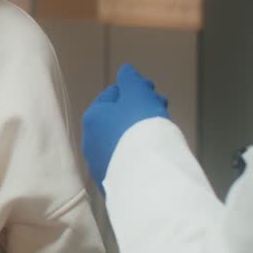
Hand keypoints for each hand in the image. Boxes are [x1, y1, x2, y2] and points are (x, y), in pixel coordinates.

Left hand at [82, 64, 169, 190]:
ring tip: (161, 127)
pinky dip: (138, 150)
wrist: (146, 177)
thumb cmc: (141, 129)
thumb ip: (131, 80)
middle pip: (118, 117)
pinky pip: (127, 158)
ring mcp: (100, 163)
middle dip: (140, 107)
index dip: (135, 89)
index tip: (153, 90)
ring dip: (140, 129)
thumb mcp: (138, 95)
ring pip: (122, 138)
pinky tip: (153, 150)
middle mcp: (90, 140)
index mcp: (93, 117)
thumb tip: (125, 70)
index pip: (113, 94)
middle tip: (161, 106)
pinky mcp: (112, 181)